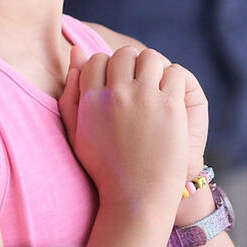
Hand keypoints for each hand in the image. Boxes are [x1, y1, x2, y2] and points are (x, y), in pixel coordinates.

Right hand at [60, 42, 192, 231]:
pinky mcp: (171, 107)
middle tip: (137, 85)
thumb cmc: (103, 167)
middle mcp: (116, 94)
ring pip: (150, 58)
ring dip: (153, 68)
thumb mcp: (75, 131)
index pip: (98, 59)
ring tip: (154, 88)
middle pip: (124, 54)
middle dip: (130, 65)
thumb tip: (77, 51)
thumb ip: (71, 90)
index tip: (116, 85)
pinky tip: (170, 99)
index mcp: (92, 99)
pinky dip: (173, 81)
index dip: (107, 69)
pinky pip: (174, 73)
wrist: (136, 196)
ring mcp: (145, 99)